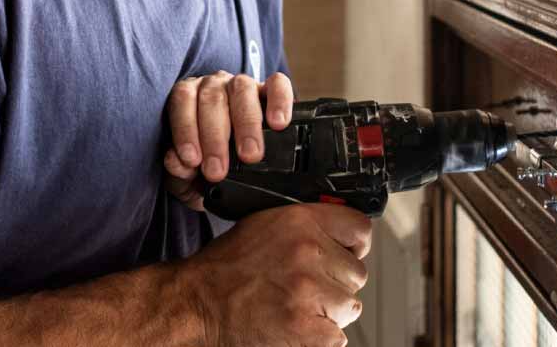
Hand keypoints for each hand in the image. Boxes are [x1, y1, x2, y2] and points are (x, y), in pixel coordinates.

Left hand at [164, 70, 293, 211]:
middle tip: (218, 171)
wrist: (236, 167)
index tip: (191, 161)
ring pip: (242, 89)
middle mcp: (214, 85)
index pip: (183, 100)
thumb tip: (176, 162)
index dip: (185, 129)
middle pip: (212, 98)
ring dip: (246, 124)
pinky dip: (279, 101)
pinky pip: (277, 85)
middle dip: (215, 137)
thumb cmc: (207, 166)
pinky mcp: (271, 89)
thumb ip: (178, 170)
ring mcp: (244, 84)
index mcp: (189, 97)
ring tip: (250, 155)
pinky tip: (279, 124)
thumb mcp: (188, 175)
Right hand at [177, 203, 370, 346]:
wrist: (196, 306)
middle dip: (335, 283)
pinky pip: (338, 336)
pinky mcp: (310, 331)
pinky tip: (293, 327)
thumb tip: (341, 236)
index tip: (346, 253)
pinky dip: (319, 337)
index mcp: (299, 222)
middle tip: (304, 288)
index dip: (354, 244)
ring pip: (350, 306)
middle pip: (357, 273)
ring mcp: (310, 293)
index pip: (360, 229)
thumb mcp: (263, 226)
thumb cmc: (225, 270)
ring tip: (295, 307)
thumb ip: (305, 226)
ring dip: (328, 312)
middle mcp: (308, 253)